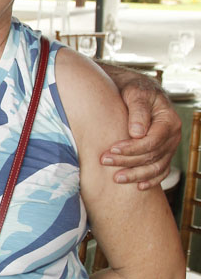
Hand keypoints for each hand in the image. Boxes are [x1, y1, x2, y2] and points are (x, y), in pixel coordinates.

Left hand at [101, 70, 180, 188]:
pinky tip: (138, 187)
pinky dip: (150, 180)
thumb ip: (137, 110)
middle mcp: (173, 136)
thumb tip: (137, 133)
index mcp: (168, 121)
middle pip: (152, 156)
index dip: (132, 148)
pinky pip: (160, 172)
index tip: (112, 149)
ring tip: (116, 178)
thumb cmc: (134, 91)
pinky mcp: (163, 154)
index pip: (152, 141)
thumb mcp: (135, 94)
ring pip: (156, 167)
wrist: (137, 93)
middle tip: (104, 161)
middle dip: (127, 161)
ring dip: (136, 175)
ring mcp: (169, 147)